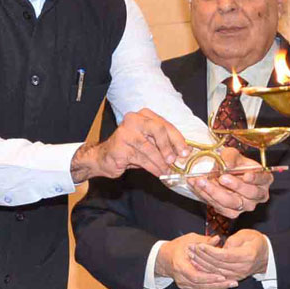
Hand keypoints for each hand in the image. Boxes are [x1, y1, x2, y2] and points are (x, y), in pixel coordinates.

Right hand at [70, 109, 189, 181]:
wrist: (104, 158)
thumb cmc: (130, 150)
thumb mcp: (149, 143)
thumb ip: (164, 144)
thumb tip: (184, 153)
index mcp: (144, 115)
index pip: (165, 124)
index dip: (177, 139)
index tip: (185, 152)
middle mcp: (134, 119)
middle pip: (158, 129)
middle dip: (169, 146)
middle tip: (174, 160)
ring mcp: (125, 132)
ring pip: (149, 147)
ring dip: (160, 162)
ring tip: (166, 171)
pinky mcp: (120, 146)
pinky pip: (141, 158)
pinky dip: (152, 167)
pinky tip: (158, 173)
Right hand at [156, 233, 238, 288]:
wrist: (164, 258)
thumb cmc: (178, 246)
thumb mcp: (189, 240)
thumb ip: (204, 241)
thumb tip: (217, 239)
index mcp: (179, 265)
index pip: (196, 275)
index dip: (209, 277)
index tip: (223, 276)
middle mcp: (180, 277)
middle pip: (201, 285)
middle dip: (218, 284)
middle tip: (233, 282)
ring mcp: (183, 283)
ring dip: (218, 287)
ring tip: (232, 284)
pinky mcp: (187, 286)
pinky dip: (212, 287)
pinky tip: (224, 285)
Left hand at [188, 147, 272, 219]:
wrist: (222, 173)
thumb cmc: (233, 163)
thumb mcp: (232, 154)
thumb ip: (230, 157)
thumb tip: (226, 165)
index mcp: (264, 179)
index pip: (263, 179)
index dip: (256, 178)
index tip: (246, 175)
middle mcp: (258, 195)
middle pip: (249, 193)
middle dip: (235, 186)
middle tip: (221, 177)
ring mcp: (246, 206)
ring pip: (232, 203)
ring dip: (215, 193)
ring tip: (202, 181)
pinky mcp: (232, 212)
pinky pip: (220, 208)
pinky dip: (207, 197)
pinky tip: (198, 187)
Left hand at [188, 228, 269, 282]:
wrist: (265, 257)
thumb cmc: (255, 242)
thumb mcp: (247, 235)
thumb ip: (234, 240)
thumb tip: (221, 247)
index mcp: (247, 256)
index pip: (225, 256)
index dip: (210, 251)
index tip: (199, 245)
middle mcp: (242, 268)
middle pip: (218, 264)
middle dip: (202, 256)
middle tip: (190, 247)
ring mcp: (237, 275)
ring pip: (215, 271)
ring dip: (201, 263)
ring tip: (190, 254)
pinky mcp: (232, 278)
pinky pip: (216, 276)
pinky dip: (205, 270)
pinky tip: (196, 264)